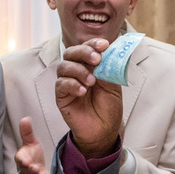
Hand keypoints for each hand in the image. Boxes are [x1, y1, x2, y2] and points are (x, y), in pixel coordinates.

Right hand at [14, 116, 48, 173]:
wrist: (38, 173)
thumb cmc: (33, 157)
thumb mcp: (31, 144)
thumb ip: (27, 133)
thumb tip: (25, 119)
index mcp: (22, 159)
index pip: (19, 159)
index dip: (22, 160)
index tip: (25, 160)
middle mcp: (24, 170)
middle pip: (25, 171)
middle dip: (29, 170)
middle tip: (34, 168)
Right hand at [55, 39, 122, 157]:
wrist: (104, 130)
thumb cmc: (108, 108)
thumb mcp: (114, 86)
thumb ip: (109, 69)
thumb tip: (108, 52)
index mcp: (90, 66)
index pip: (87, 47)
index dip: (93, 43)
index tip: (104, 45)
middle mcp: (76, 71)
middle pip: (71, 52)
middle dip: (84, 52)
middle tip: (97, 59)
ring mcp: (67, 83)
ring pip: (64, 66)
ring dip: (79, 70)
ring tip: (92, 82)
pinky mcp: (61, 96)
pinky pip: (61, 84)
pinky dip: (72, 84)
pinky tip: (82, 91)